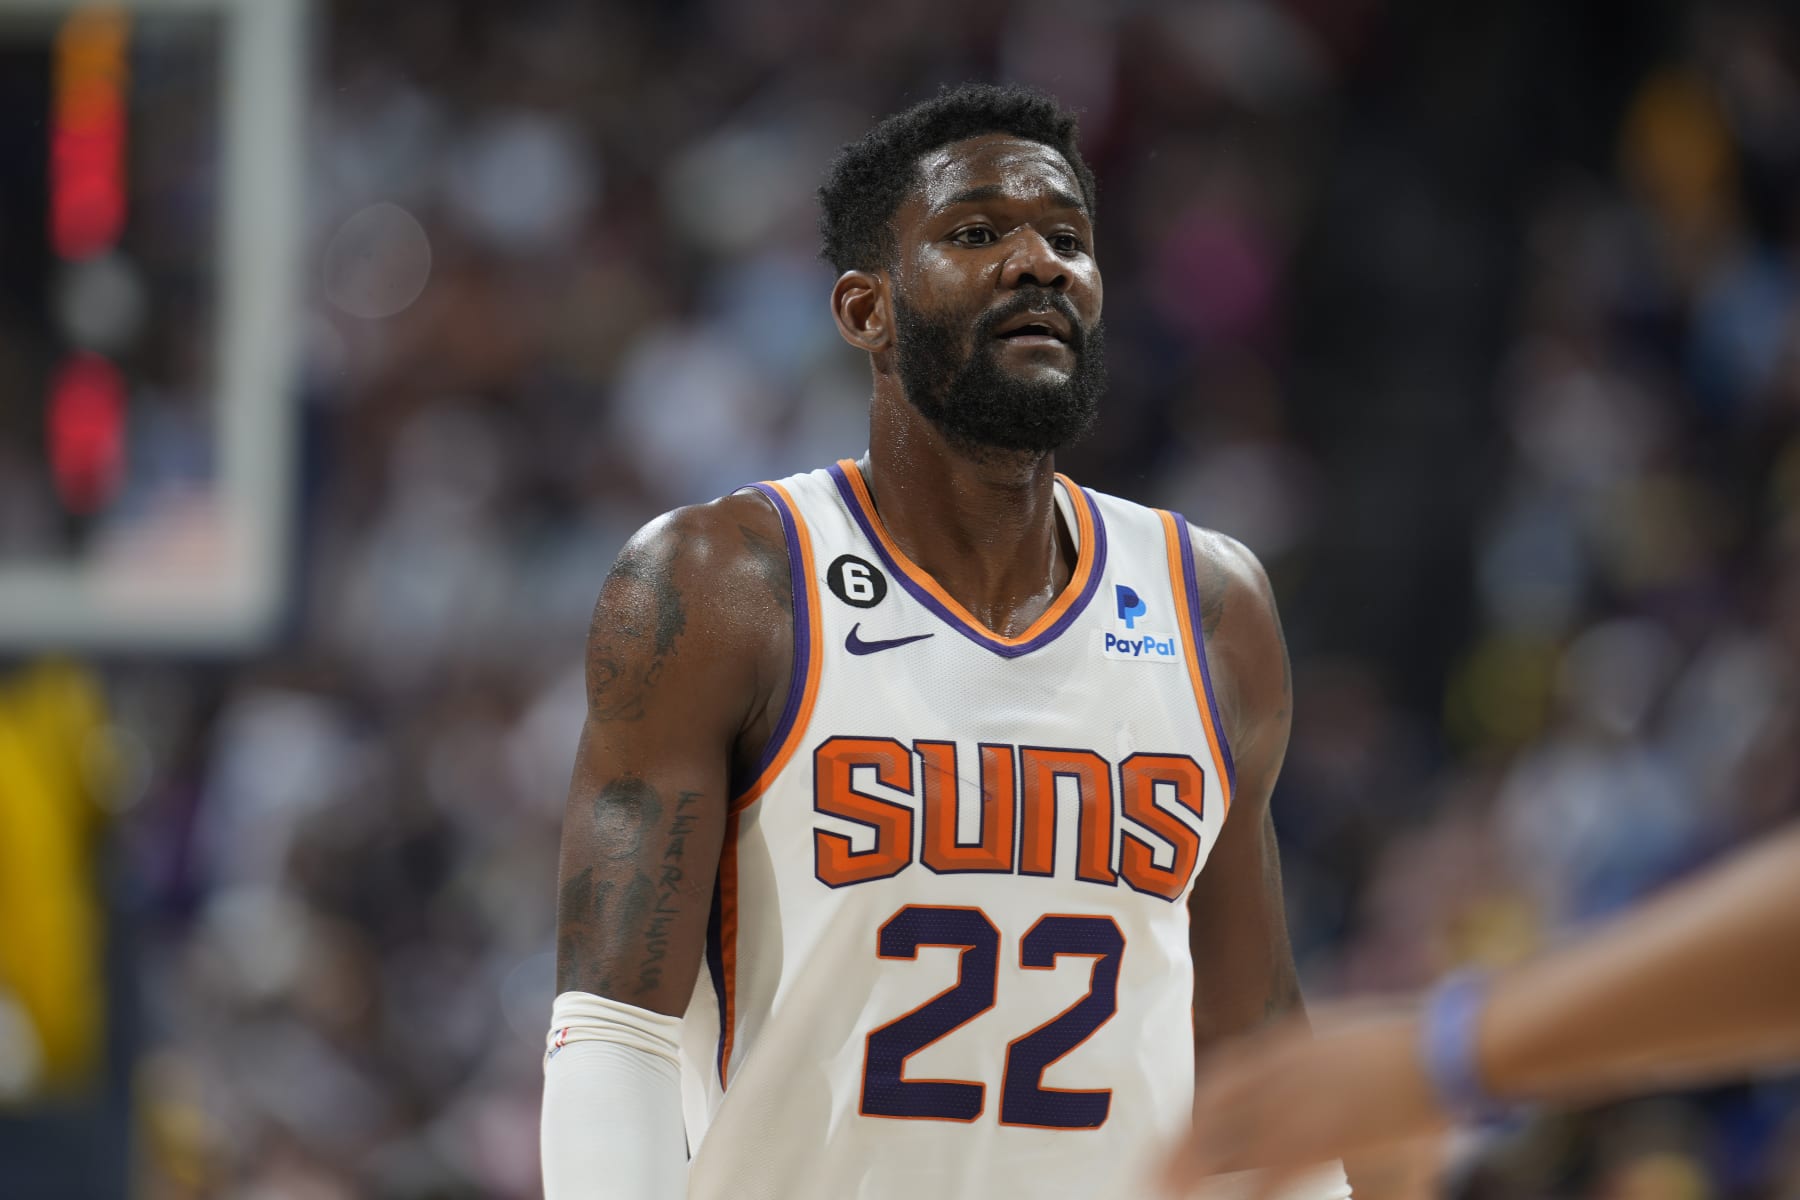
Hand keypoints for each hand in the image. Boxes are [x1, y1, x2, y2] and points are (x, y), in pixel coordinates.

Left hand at [1160, 1003, 1451, 1197]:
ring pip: (1227, 1150)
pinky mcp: (1320, 1141)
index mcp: (1284, 1046)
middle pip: (1211, 1116)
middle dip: (1177, 1149)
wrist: (1444, 1050)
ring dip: (1192, 1174)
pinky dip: (1245, 1194)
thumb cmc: (1402, 1045)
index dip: (1193, 1110)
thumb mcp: (1338, 1037)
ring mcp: (1296, 1107)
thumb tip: (1282, 1081)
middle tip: (1148, 1176)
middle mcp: (1278, 1075)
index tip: (1174, 1133)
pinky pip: (1265, 1178)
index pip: (1220, 1079)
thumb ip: (1304, 1060)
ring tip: (1164, 1193)